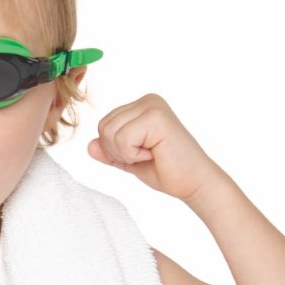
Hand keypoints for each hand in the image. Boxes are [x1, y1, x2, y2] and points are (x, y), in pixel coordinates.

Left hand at [87, 93, 223, 200]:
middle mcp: (147, 100)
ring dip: (126, 154)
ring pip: (110, 133)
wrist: (195, 184)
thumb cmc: (167, 171)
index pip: (104, 125)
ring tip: (152, 154)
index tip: (142, 154)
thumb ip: (109, 151)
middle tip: (147, 156)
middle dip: (118, 151)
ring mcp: (152, 106)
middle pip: (103, 127)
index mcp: (141, 106)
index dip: (115, 149)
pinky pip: (122, 139)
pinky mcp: (156, 117)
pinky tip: (156, 153)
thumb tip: (89, 146)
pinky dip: (133, 155)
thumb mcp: (130, 161)